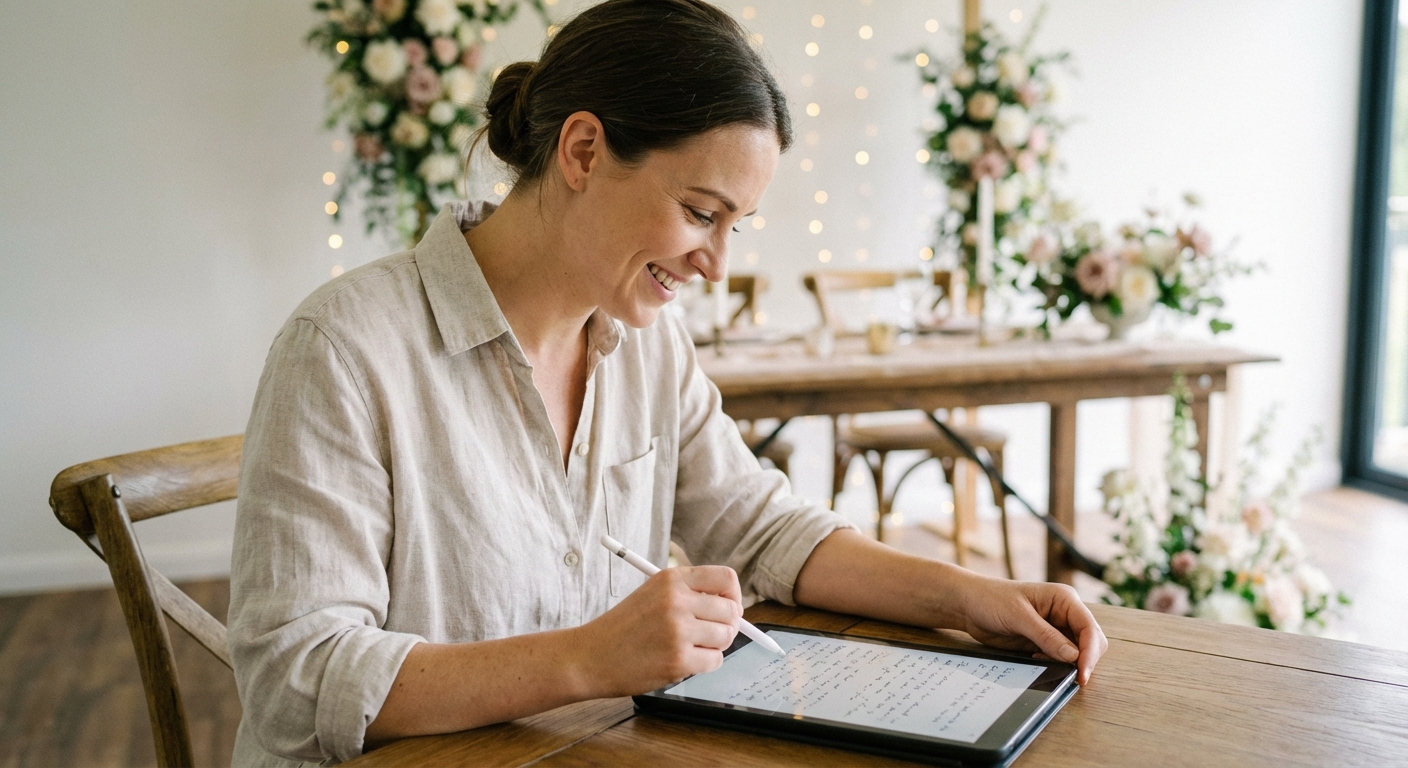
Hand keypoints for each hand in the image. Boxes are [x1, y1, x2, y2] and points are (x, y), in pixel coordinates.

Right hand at [573, 566, 742, 696]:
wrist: (591, 656)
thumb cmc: (623, 627)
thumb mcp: (652, 594)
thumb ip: (689, 594)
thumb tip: (732, 606)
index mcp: (671, 579)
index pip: (726, 578)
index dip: (733, 595)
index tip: (728, 607)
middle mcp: (677, 600)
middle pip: (731, 610)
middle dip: (726, 625)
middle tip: (710, 634)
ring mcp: (678, 630)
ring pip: (725, 637)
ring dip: (714, 646)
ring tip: (690, 647)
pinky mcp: (678, 659)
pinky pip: (715, 661)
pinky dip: (704, 664)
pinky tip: (683, 661)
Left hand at [958, 576, 1107, 685]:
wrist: (969, 605)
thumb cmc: (991, 599)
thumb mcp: (1018, 616)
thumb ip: (1046, 636)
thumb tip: (1074, 656)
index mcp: (1064, 599)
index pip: (1089, 628)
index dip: (1090, 652)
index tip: (1082, 673)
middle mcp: (1065, 613)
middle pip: (1091, 642)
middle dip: (1085, 660)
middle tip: (1073, 678)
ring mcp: (1056, 628)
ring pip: (1078, 652)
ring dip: (1070, 663)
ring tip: (1046, 662)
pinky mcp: (1045, 641)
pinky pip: (1061, 657)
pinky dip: (1056, 663)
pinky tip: (1037, 658)